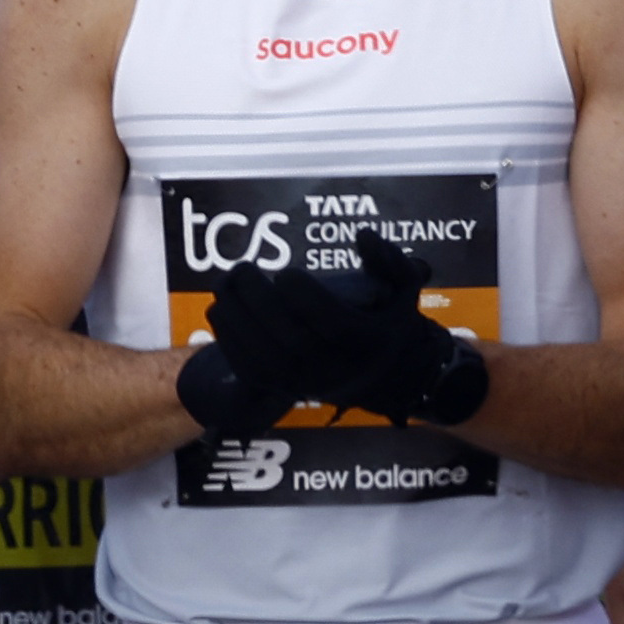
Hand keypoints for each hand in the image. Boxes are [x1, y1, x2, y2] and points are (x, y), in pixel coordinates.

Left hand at [185, 231, 485, 435]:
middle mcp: (333, 367)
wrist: (379, 376)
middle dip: (258, 299)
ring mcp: (303, 382)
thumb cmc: (385, 322)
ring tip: (224, 282)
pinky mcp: (279, 389)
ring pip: (261, 353)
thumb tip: (363, 235)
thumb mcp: (402, 289)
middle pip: (289, 337)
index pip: (331, 320)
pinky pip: (245, 366)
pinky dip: (227, 336)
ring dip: (234, 314)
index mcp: (364, 341)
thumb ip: (389, 259)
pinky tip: (221, 307)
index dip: (304, 295)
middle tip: (241, 268)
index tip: (286, 272)